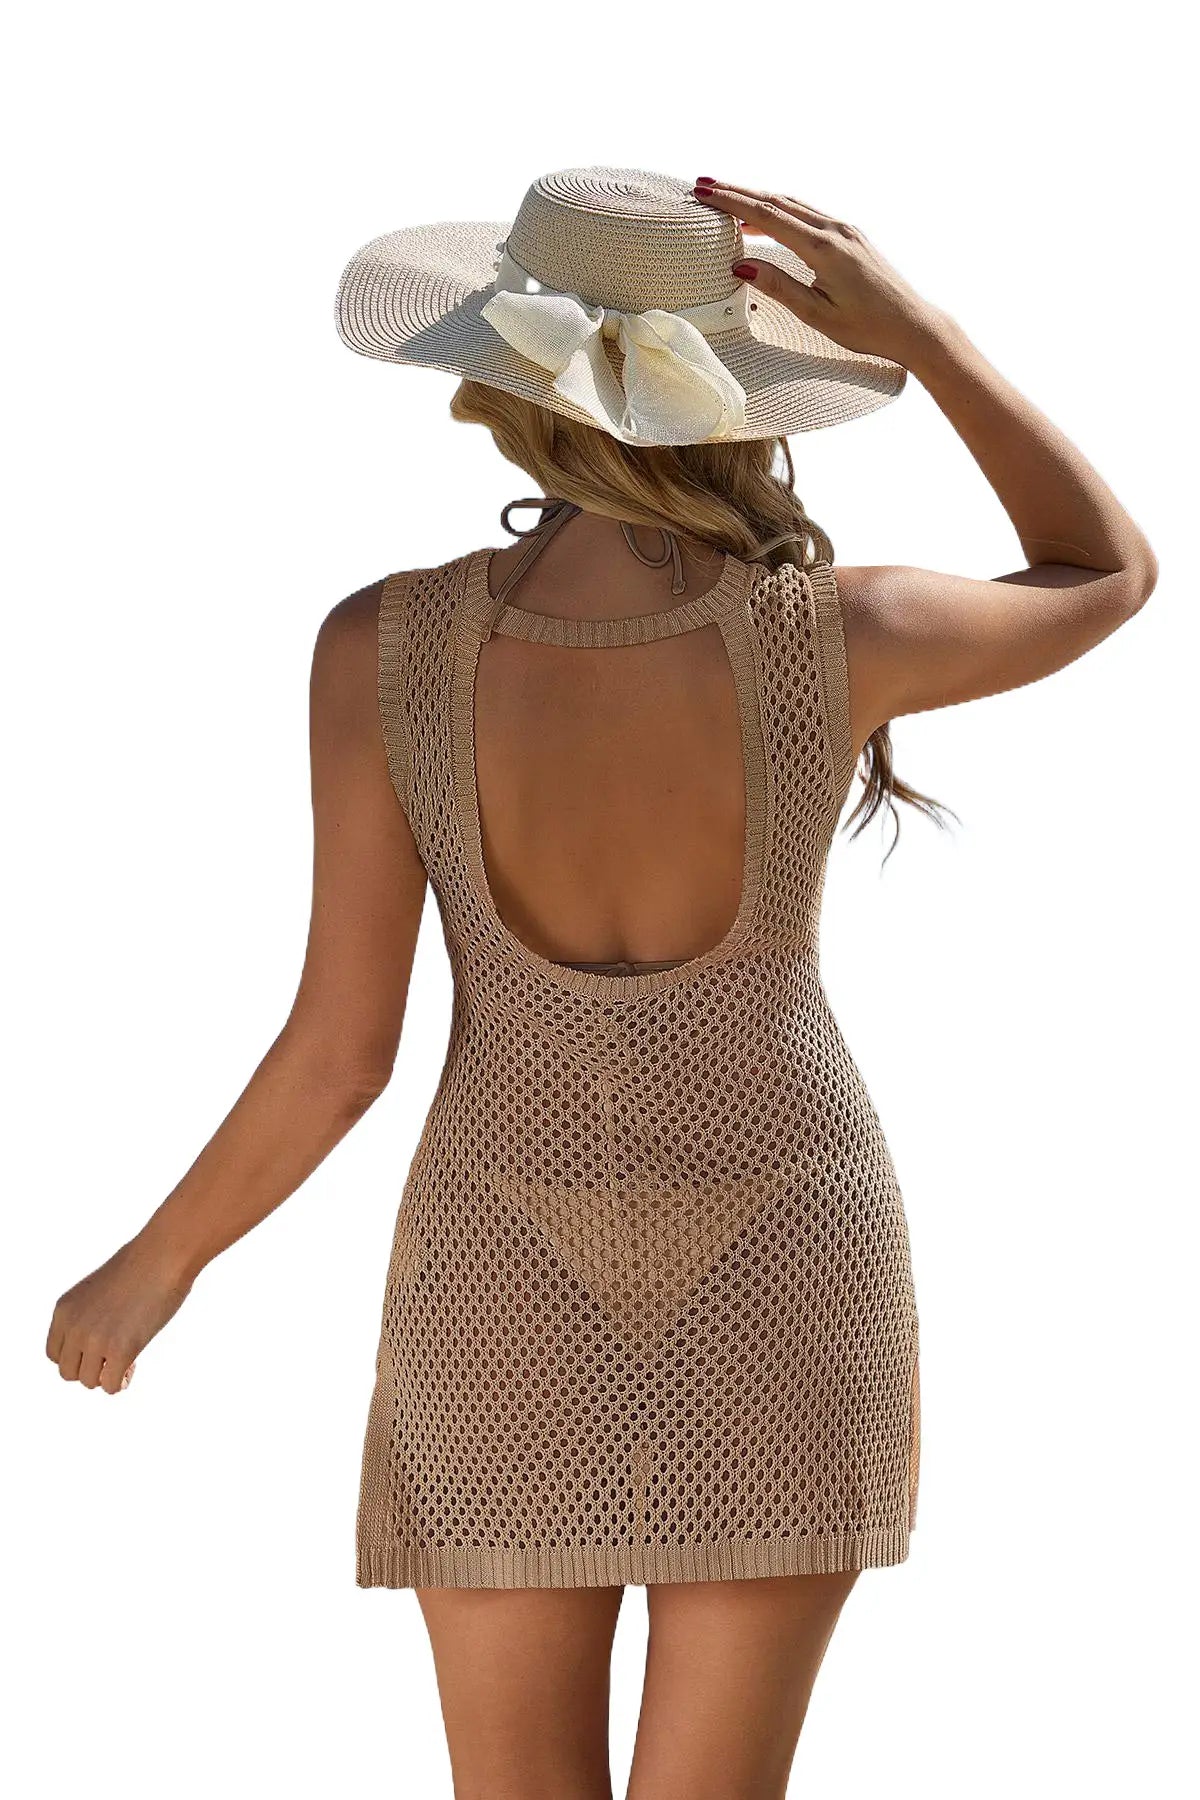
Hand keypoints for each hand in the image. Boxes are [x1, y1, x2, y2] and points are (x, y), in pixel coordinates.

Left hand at [46, 1237, 192, 1393]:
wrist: (163, 1255)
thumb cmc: (140, 1265)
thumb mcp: (98, 1290)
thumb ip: (88, 1315)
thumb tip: (95, 1346)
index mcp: (64, 1309)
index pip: (54, 1354)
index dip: (77, 1356)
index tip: (99, 1349)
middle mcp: (74, 1327)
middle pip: (67, 1372)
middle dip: (90, 1368)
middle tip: (113, 1356)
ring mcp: (95, 1340)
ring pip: (88, 1382)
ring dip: (107, 1375)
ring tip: (127, 1359)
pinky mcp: (121, 1350)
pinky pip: (111, 1386)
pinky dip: (122, 1381)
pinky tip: (134, 1365)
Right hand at [693, 178, 946, 367]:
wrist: (913, 325)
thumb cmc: (868, 327)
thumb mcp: (817, 314)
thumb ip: (779, 286)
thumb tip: (740, 264)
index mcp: (823, 248)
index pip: (767, 216)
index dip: (732, 202)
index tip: (704, 191)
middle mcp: (835, 230)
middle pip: (777, 202)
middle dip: (739, 192)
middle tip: (705, 185)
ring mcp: (845, 230)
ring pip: (794, 204)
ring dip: (758, 199)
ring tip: (728, 198)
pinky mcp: (851, 237)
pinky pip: (808, 214)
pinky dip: (781, 211)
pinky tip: (766, 218)